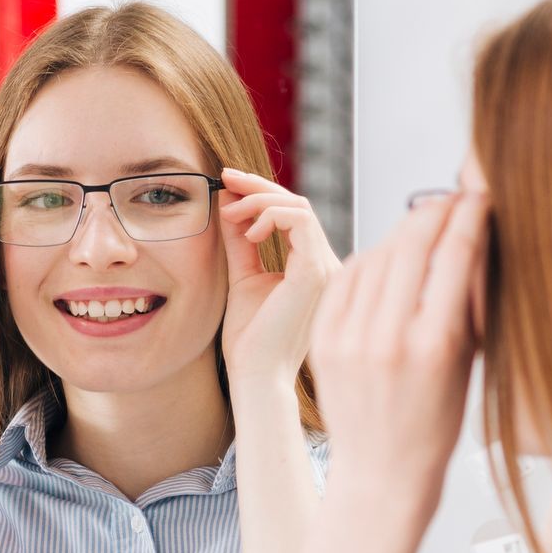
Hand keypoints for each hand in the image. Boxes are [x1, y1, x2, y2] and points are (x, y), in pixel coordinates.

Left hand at [217, 168, 338, 391]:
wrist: (256, 374)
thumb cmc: (250, 339)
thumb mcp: (243, 277)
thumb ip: (240, 241)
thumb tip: (228, 201)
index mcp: (313, 268)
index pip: (294, 215)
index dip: (262, 194)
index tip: (227, 183)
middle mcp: (327, 265)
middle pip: (298, 205)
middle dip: (258, 186)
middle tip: (224, 178)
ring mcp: (326, 268)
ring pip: (300, 207)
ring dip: (260, 201)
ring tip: (230, 213)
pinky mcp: (316, 272)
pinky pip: (299, 221)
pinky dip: (270, 216)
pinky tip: (248, 233)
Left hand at [310, 191, 489, 515]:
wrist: (382, 472)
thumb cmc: (438, 420)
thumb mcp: (466, 362)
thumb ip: (467, 301)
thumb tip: (475, 236)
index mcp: (435, 345)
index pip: (455, 254)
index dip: (470, 215)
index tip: (482, 195)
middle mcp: (389, 338)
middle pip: (412, 244)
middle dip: (435, 211)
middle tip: (452, 197)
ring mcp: (350, 339)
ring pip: (378, 255)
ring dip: (403, 230)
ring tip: (424, 222)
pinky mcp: (325, 341)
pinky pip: (348, 278)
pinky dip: (372, 258)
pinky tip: (389, 253)